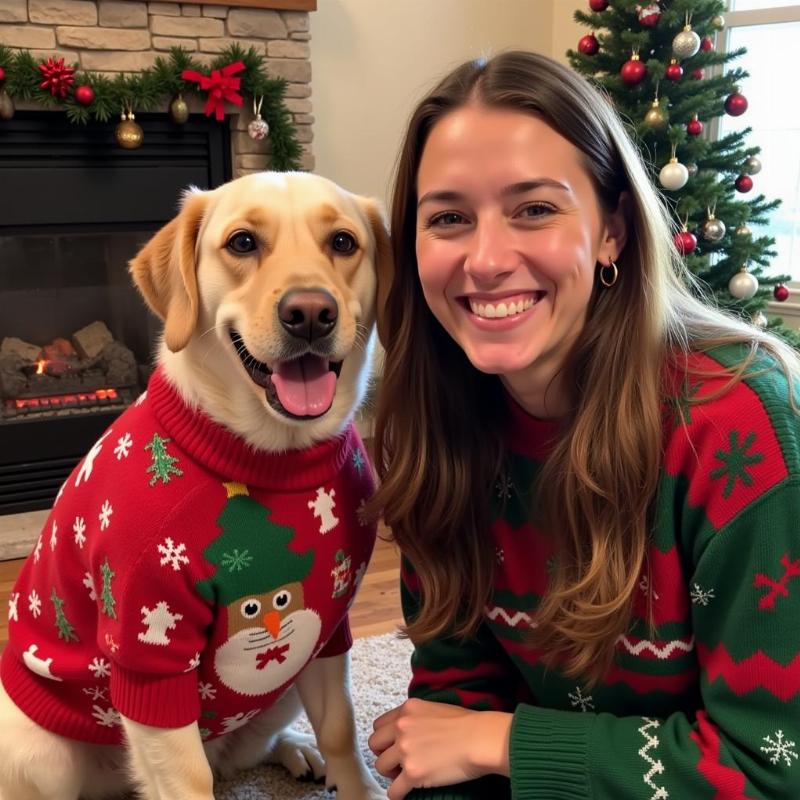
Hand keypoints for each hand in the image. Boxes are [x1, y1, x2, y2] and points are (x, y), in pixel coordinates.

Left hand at [368, 698, 511, 799]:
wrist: (479, 739)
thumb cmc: (466, 724)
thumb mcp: (434, 708)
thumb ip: (415, 717)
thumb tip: (410, 730)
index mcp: (407, 710)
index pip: (379, 725)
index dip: (385, 738)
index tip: (392, 746)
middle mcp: (402, 728)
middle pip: (374, 744)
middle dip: (383, 754)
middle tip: (396, 762)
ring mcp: (406, 751)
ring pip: (380, 767)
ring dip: (390, 774)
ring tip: (403, 776)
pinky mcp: (413, 773)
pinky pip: (393, 790)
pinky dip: (397, 794)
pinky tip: (404, 794)